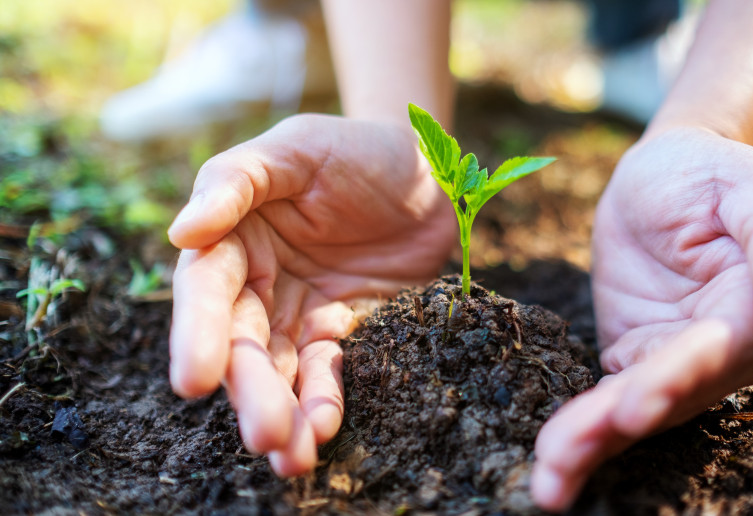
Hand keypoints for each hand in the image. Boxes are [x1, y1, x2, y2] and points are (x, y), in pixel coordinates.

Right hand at [167, 114, 454, 474]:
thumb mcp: (294, 148)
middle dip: (251, 392)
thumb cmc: (352, 148)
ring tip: (294, 456)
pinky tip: (325, 431)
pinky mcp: (347, 331)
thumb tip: (182, 233)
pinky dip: (326, 402)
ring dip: (286, 414)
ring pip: (284, 372)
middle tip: (264, 434)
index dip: (198, 335)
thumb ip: (236, 182)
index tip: (194, 380)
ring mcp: (303, 313)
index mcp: (234, 241)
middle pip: (245, 345)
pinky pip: (332, 372)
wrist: (424, 169)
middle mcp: (261, 286)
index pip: (206, 292)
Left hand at [530, 127, 752, 510]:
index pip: (716, 352)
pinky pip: (608, 395)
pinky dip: (580, 427)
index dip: (675, 379)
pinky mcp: (633, 353)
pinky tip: (552, 460)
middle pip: (671, 394)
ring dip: (593, 442)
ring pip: (637, 406)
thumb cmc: (713, 174)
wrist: (664, 171)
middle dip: (618, 424)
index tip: (634, 405)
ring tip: (551, 477)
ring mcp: (672, 355)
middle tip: (566, 454)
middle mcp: (719, 347)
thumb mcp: (748, 185)